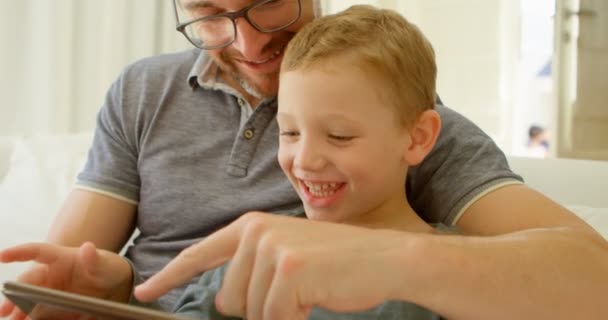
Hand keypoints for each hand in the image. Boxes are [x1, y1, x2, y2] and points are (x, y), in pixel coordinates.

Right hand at [0, 242, 132, 319]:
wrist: (115, 287)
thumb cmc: (107, 268)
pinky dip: (31, 318)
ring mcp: (50, 291)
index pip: (36, 251)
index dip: (18, 252)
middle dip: (15, 294)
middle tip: (5, 309)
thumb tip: (87, 247)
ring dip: (18, 310)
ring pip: (28, 299)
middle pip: (28, 281)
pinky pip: (39, 313)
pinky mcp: (53, 307)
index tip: (2, 256)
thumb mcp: (105, 264)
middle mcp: (50, 274)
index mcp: (60, 257)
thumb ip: (95, 259)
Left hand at [135, 212, 412, 319]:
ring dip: (280, 314)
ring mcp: (272, 249)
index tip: (144, 292)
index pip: (200, 254)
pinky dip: (295, 319)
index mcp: (251, 227)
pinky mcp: (289, 269)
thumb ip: (252, 267)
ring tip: (308, 290)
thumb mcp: (286, 253)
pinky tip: (316, 297)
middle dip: (258, 308)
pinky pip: (276, 317)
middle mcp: (255, 233)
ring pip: (252, 313)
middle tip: (294, 291)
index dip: (170, 275)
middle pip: (228, 300)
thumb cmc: (335, 262)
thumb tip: (222, 300)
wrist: (382, 258)